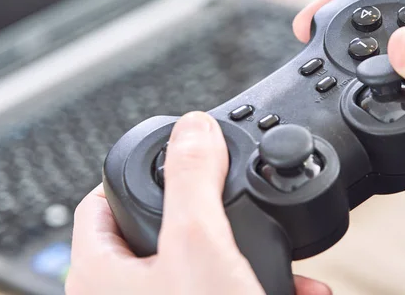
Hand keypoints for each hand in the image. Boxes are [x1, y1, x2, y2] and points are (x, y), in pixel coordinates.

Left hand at [66, 112, 330, 294]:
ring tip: (287, 254)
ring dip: (253, 257)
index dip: (145, 170)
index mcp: (101, 272)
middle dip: (217, 218)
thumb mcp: (199, 246)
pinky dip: (265, 287)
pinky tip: (304, 291)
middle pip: (166, 231)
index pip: (104, 200)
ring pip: (208, 266)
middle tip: (241, 202)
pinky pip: (230, 292)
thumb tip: (193, 126)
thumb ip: (193, 180)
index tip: (183, 154)